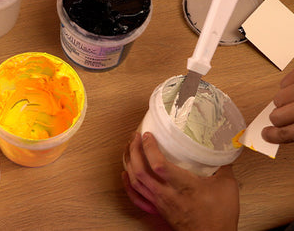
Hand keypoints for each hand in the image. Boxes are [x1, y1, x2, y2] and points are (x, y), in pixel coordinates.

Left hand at [122, 131, 238, 230]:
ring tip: (129, 149)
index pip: (158, 164)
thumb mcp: (227, 186)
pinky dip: (127, 185)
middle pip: (140, 171)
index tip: (148, 135)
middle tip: (135, 137)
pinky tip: (125, 174)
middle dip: (134, 151)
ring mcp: (159, 202)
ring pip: (135, 182)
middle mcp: (166, 193)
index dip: (149, 148)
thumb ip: (223, 165)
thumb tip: (222, 149)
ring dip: (129, 163)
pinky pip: (137, 197)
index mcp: (183, 185)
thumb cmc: (218, 216)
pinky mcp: (157, 209)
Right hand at [262, 69, 293, 143]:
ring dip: (283, 101)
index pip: (285, 133)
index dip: (273, 136)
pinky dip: (287, 86)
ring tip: (293, 101)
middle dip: (277, 118)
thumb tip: (280, 131)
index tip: (266, 135)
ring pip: (278, 98)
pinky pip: (284, 82)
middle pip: (276, 117)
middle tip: (283, 116)